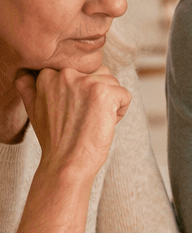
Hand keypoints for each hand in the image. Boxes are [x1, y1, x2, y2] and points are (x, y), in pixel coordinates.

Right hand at [15, 66, 129, 180]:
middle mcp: (65, 73)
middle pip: (99, 74)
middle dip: (98, 96)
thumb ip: (30, 87)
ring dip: (110, 104)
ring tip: (92, 121)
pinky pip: (125, 95)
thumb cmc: (55, 139)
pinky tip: (103, 124)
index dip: (83, 93)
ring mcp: (85, 82)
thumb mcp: (34, 108)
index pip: (82, 70)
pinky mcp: (104, 93)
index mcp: (47, 73)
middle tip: (83, 118)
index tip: (71, 112)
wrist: (66, 162)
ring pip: (113, 83)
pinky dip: (120, 112)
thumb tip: (25, 76)